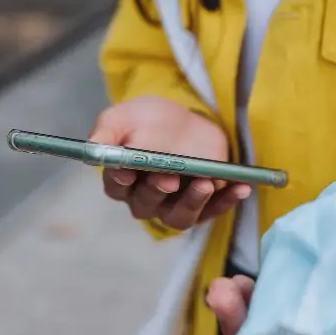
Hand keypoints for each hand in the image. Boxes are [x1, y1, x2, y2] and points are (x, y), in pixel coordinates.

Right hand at [90, 96, 250, 229]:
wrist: (188, 120)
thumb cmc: (151, 121)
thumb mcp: (126, 117)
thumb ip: (108, 132)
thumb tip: (94, 148)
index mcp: (123, 179)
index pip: (116, 187)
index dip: (121, 181)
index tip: (127, 171)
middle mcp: (146, 199)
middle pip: (146, 205)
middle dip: (156, 191)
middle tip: (168, 177)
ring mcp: (176, 205)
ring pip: (179, 217)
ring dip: (192, 202)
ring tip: (205, 183)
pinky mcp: (204, 204)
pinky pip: (214, 210)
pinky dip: (228, 201)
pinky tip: (241, 187)